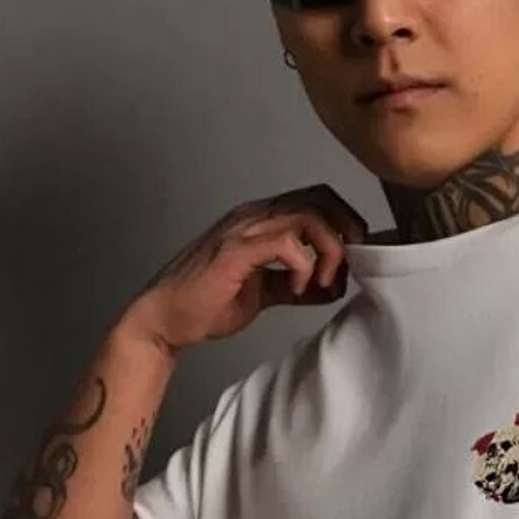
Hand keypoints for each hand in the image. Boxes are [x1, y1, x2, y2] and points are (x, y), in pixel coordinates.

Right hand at [119, 184, 368, 355]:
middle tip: (348, 266)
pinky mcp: (236, 251)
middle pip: (320, 198)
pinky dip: (304, 266)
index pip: (317, 199)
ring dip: (329, 250)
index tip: (353, 259)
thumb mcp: (265, 292)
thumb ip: (297, 285)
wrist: (165, 319)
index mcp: (261, 220)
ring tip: (325, 281)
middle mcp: (254, 216)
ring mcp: (243, 230)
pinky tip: (299, 288)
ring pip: (308, 215)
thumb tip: (333, 286)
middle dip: (347, 231)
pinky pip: (287, 243)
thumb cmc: (206, 303)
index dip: (345, 223)